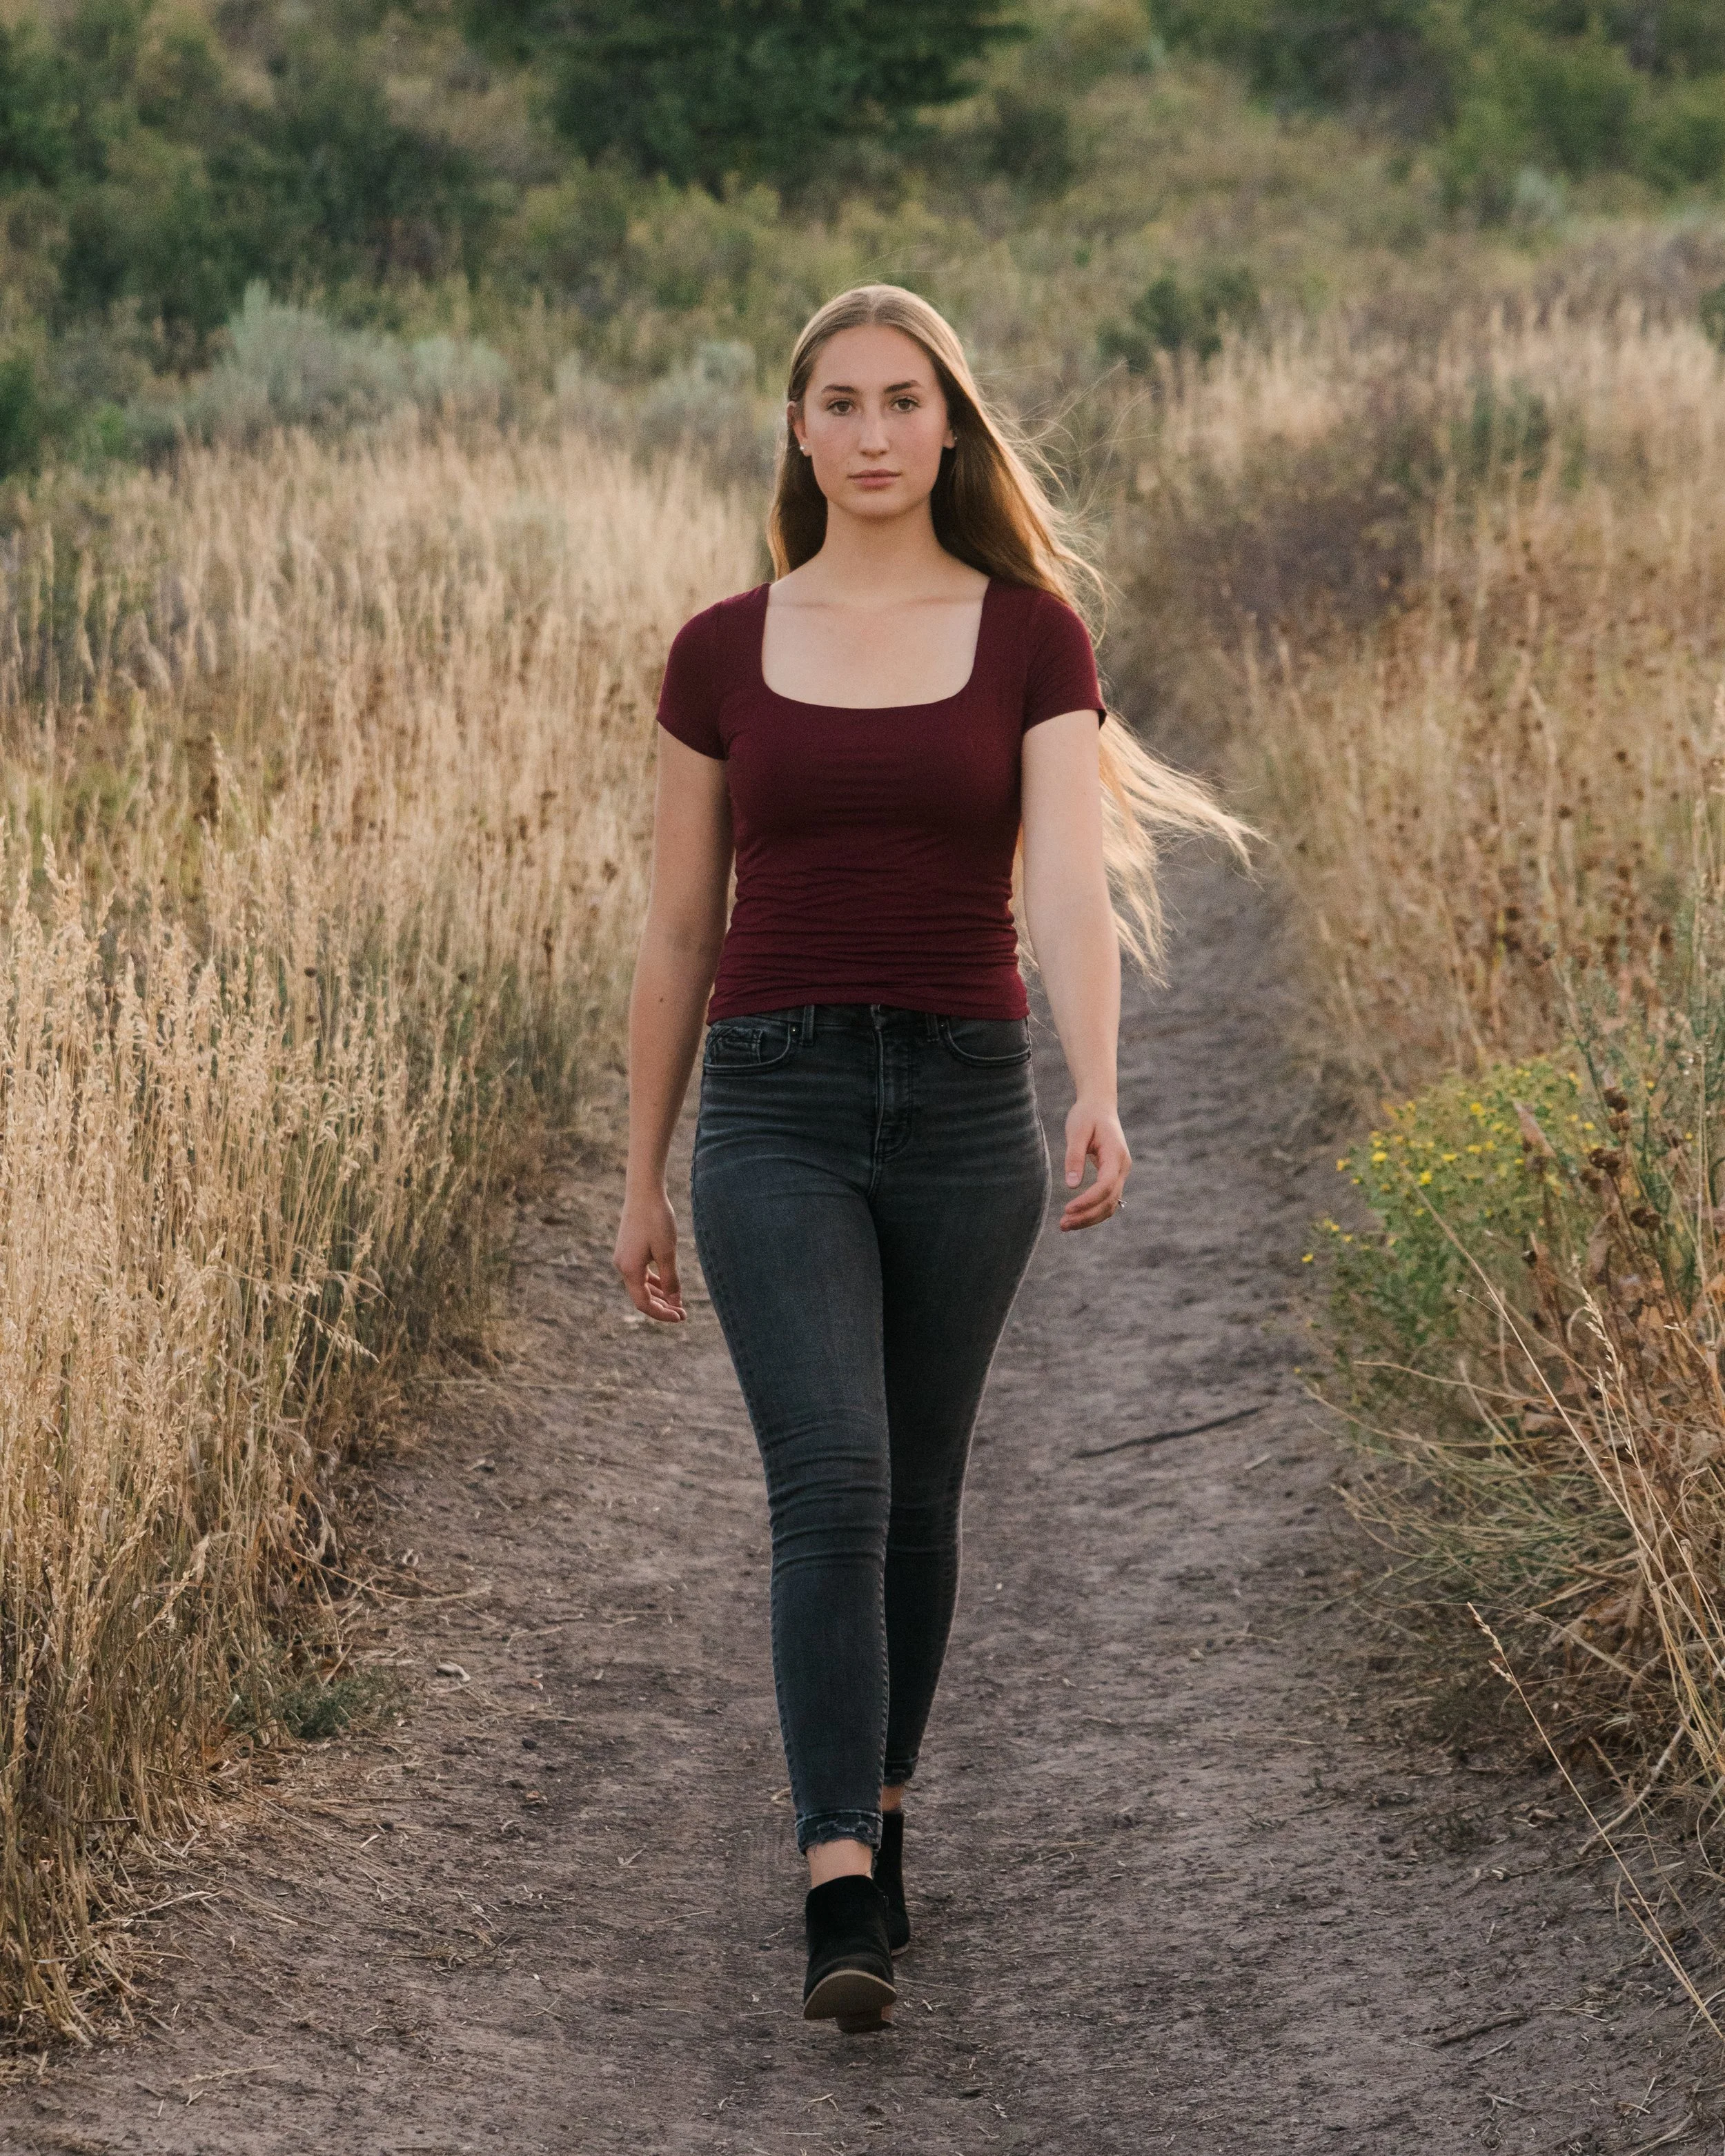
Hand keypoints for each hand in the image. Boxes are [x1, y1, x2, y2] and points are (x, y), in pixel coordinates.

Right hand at [613, 1184, 686, 1320]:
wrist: (643, 1192)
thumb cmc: (656, 1220)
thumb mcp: (667, 1252)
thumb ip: (671, 1280)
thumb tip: (675, 1303)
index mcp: (630, 1270)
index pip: (644, 1304)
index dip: (662, 1314)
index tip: (681, 1317)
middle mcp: (622, 1266)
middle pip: (641, 1297)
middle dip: (662, 1307)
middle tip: (683, 1313)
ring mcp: (623, 1257)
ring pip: (641, 1285)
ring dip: (659, 1295)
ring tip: (678, 1302)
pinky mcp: (628, 1249)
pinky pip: (641, 1273)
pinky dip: (654, 1281)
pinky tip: (668, 1284)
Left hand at [1059, 1098, 1130, 1231]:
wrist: (1099, 1106)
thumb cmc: (1086, 1116)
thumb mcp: (1076, 1131)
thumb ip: (1074, 1157)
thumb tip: (1072, 1185)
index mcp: (1116, 1154)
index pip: (1105, 1185)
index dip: (1088, 1200)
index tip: (1067, 1209)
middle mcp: (1122, 1167)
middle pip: (1109, 1201)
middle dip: (1087, 1216)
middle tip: (1062, 1225)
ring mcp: (1120, 1173)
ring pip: (1110, 1205)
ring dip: (1089, 1218)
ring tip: (1065, 1225)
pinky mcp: (1113, 1177)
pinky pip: (1107, 1200)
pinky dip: (1093, 1212)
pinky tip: (1075, 1217)